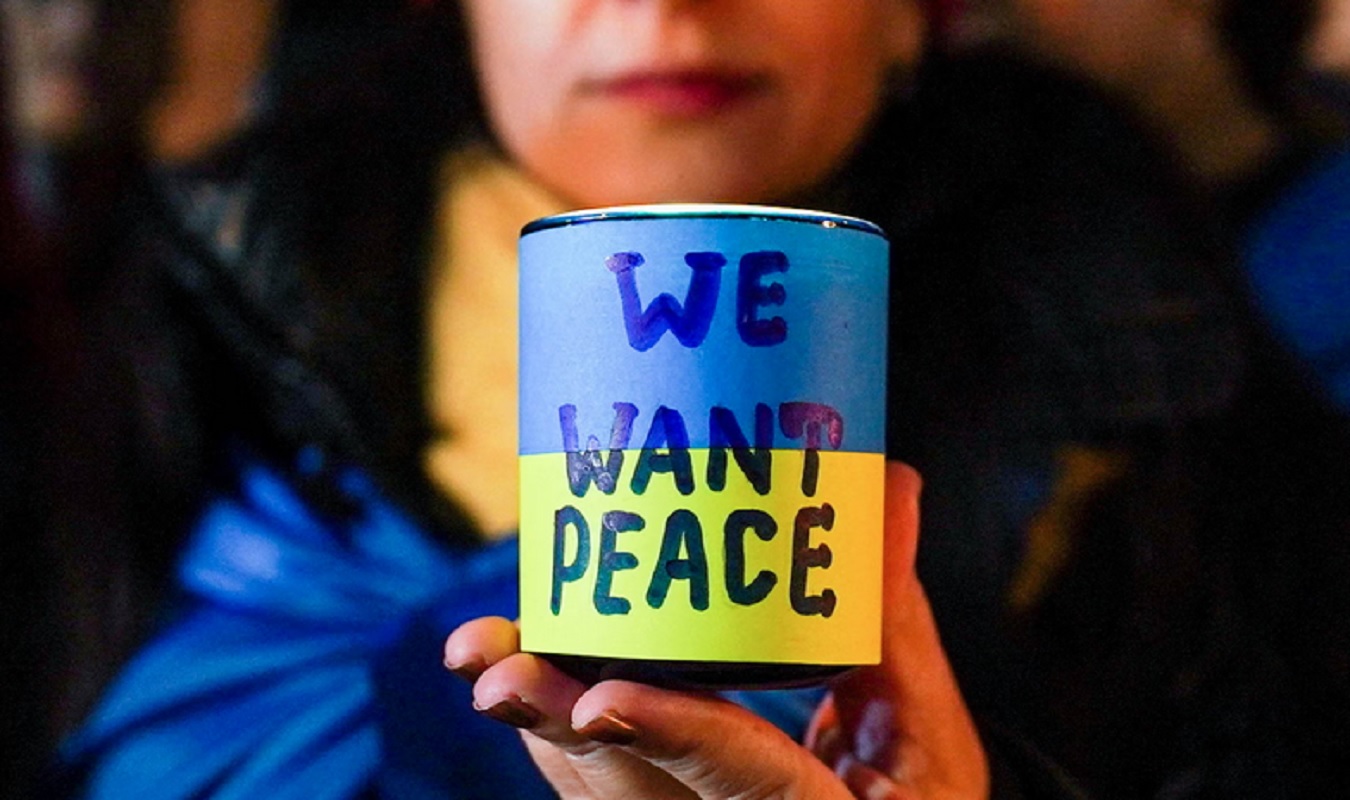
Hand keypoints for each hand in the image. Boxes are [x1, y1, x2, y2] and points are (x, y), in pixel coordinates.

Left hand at [444, 463, 988, 798]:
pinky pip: (586, 773)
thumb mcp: (921, 720)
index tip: (602, 699)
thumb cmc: (918, 791)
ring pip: (589, 785)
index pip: (746, 784)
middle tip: (492, 663)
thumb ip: (891, 611)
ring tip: (481, 650)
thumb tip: (893, 483)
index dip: (674, 737)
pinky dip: (552, 711)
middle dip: (553, 721)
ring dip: (536, 713)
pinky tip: (514, 655)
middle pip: (628, 792)